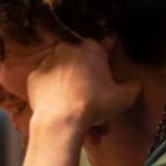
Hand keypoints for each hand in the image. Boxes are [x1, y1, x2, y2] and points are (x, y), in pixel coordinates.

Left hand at [25, 39, 139, 135]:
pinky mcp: (32, 78)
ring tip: (74, 105)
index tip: (108, 58)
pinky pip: (45, 83)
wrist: (60, 120)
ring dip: (67, 83)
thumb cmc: (94, 104)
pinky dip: (50, 91)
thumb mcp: (123, 97)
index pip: (102, 45)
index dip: (106, 53)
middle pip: (79, 60)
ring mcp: (47, 63)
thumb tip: (133, 83)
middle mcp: (66, 50)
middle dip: (85, 73)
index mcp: (90, 49)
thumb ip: (132, 86)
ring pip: (61, 71)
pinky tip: (57, 104)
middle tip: (91, 91)